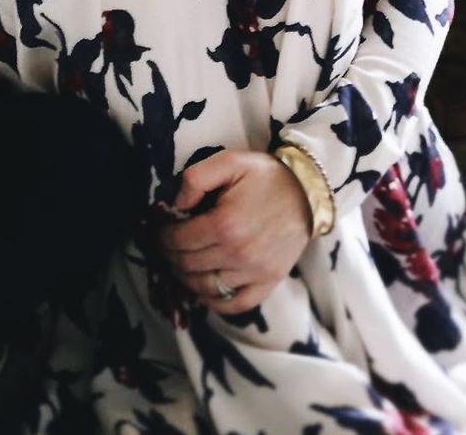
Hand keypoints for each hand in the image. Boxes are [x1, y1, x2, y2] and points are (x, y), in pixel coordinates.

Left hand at [156, 150, 311, 314]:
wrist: (308, 191)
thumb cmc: (266, 176)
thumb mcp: (229, 161)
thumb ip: (195, 178)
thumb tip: (174, 204)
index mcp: (224, 224)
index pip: (178, 240)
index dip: (161, 237)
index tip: (157, 231)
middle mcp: (238, 253)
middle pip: (188, 264)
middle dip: (170, 255)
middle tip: (166, 246)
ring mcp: (255, 272)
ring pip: (205, 286)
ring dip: (186, 278)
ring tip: (180, 265)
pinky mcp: (269, 282)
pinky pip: (236, 304)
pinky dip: (215, 302)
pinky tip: (203, 290)